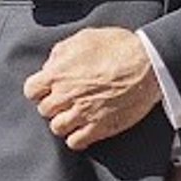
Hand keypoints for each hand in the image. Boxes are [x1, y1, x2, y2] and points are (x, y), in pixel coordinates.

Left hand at [25, 27, 162, 152]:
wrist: (148, 65)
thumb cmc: (118, 47)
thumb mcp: (84, 38)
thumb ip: (61, 53)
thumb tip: (50, 65)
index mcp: (58, 74)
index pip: (31, 90)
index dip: (39, 90)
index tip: (48, 89)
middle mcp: (66, 96)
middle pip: (44, 110)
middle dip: (54, 104)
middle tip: (66, 100)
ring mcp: (82, 114)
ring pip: (57, 128)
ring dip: (64, 122)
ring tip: (75, 115)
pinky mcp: (99, 128)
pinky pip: (76, 142)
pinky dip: (77, 138)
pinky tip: (83, 129)